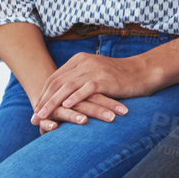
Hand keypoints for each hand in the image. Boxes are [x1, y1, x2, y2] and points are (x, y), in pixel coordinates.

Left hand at [29, 52, 157, 125]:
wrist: (144, 72)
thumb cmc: (120, 78)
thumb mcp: (96, 74)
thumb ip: (80, 79)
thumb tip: (64, 96)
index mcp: (79, 60)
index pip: (54, 78)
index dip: (43, 95)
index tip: (36, 110)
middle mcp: (84, 62)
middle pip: (56, 83)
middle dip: (43, 101)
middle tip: (34, 117)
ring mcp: (93, 70)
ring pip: (66, 87)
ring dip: (52, 103)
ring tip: (44, 116)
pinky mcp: (104, 79)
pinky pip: (84, 89)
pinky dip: (73, 99)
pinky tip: (66, 109)